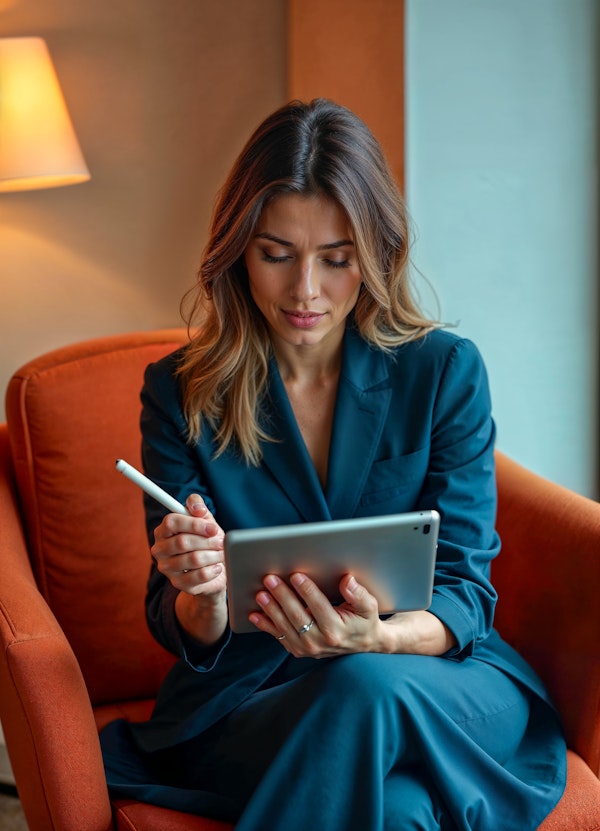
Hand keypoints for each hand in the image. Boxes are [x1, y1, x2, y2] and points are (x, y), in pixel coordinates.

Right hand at [151, 494, 225, 597]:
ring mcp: (167, 568)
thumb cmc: (206, 541)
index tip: (212, 528)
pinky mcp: (178, 583)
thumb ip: (198, 506)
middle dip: (207, 541)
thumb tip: (198, 507)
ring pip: (193, 559)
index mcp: (163, 531)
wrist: (213, 569)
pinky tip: (217, 567)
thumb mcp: (204, 520)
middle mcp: (160, 549)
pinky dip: (213, 569)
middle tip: (221, 542)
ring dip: (213, 555)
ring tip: (222, 553)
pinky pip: (199, 576)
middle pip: (182, 542)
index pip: (171, 522)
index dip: (194, 524)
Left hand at [249, 572, 384, 657]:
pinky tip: (255, 615)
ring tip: (261, 594)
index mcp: (337, 629)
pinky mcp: (298, 650)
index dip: (306, 590)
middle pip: (297, 615)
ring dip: (271, 609)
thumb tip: (347, 580)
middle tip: (271, 580)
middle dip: (282, 596)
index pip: (318, 606)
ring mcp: (307, 648)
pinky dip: (266, 626)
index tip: (295, 576)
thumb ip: (358, 594)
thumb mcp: (368, 606)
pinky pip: (279, 637)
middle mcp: (320, 642)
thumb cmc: (364, 621)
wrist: (363, 644)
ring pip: (285, 627)